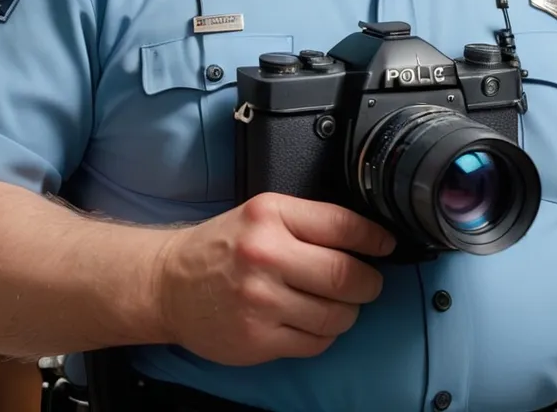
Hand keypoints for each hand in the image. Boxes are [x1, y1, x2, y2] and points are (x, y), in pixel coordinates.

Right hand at [154, 192, 395, 365]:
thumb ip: (308, 220)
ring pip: (336, 314)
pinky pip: (315, 342)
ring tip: (339, 303)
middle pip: (345, 275)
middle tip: (369, 282)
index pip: (341, 225)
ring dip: (348, 311)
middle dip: (368, 282)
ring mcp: (261, 301)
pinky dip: (324, 333)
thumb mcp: (262, 213)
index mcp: (270, 215)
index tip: (386, 245)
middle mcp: (266, 256)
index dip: (373, 238)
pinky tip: (312, 320)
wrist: (170, 283)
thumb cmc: (223, 245)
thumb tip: (366, 236)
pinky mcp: (258, 339)